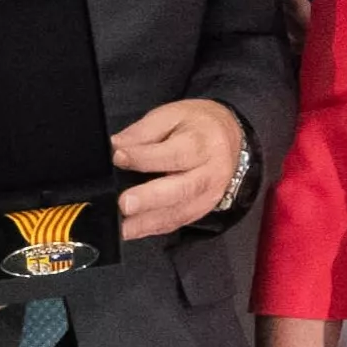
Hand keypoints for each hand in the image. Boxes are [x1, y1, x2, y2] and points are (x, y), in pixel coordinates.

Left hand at [112, 94, 249, 236]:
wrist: (230, 138)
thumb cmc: (197, 125)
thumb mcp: (171, 115)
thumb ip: (142, 132)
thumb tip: (116, 146)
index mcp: (203, 143)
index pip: (174, 154)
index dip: (144, 157)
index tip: (119, 158)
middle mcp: (210, 172)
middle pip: (182, 189)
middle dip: (151, 198)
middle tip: (124, 203)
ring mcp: (209, 195)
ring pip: (180, 212)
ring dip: (149, 222)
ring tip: (123, 227)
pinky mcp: (203, 209)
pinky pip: (178, 222)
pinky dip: (155, 228)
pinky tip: (134, 230)